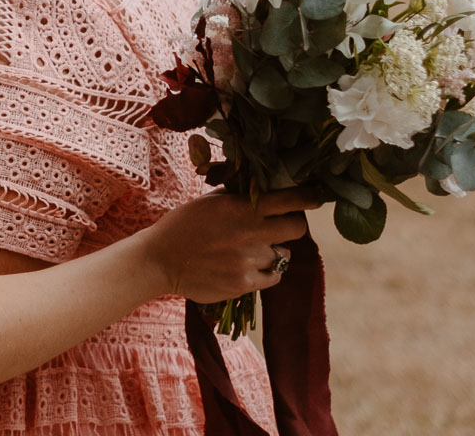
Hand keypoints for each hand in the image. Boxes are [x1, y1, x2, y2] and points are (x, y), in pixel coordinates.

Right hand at [145, 188, 316, 303]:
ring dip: (273, 250)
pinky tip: (249, 266)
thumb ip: (239, 197)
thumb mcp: (209, 201)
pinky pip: (274, 276)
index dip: (307, 198)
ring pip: (283, 254)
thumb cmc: (183, 225)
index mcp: (242, 208)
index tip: (314, 198)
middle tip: (279, 226)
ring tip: (251, 249)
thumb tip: (265, 189)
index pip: (290, 200)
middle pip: (297, 228)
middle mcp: (251, 233)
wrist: (160, 260)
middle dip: (292, 225)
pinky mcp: (245, 284)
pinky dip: (267, 271)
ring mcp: (250, 261)